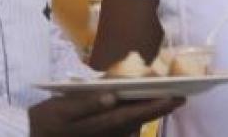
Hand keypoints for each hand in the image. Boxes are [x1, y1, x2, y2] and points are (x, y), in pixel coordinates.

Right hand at [29, 92, 182, 135]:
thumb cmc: (46, 121)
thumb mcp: (62, 109)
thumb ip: (87, 103)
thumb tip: (112, 95)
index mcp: (100, 123)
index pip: (135, 113)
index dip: (157, 105)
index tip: (176, 97)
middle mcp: (106, 133)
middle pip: (139, 120)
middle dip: (160, 109)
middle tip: (181, 97)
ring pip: (132, 126)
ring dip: (148, 113)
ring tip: (165, 99)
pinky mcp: (100, 136)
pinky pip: (122, 129)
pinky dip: (133, 119)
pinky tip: (140, 108)